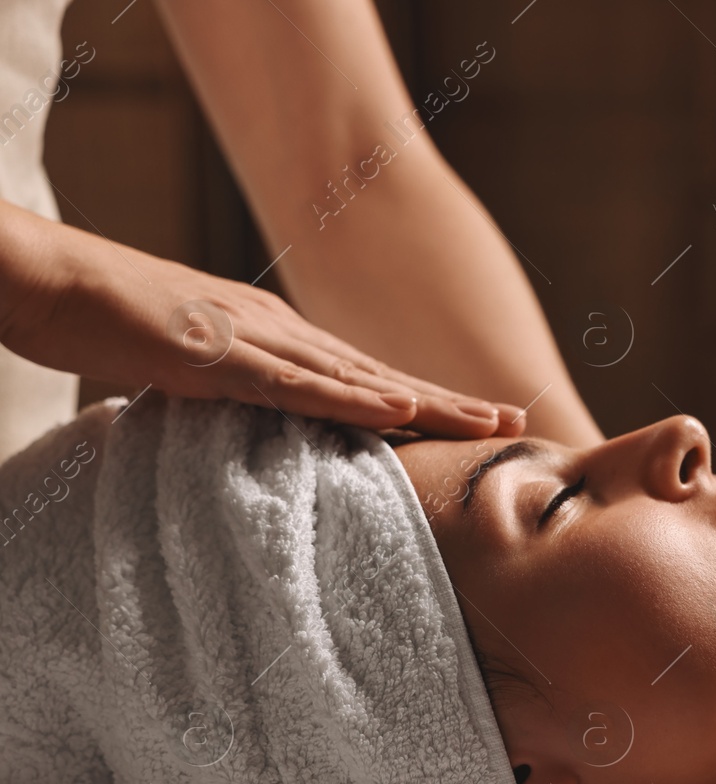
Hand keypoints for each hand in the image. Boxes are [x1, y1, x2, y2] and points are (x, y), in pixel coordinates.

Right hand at [0, 207, 524, 437]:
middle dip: (450, 402)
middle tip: (516, 422)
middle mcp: (282, 334)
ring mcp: (256, 342)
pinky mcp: (221, 357)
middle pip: (381, 377)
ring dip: (426, 403)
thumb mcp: (192, 366)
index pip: (364, 378)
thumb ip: (236, 389)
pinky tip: (399, 412)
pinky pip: (296, 386)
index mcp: (277, 339)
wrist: (51, 281)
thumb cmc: (112, 323)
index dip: (423, 401)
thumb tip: (263, 421)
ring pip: (358, 381)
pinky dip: (351, 401)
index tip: (476, 421)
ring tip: (487, 423)